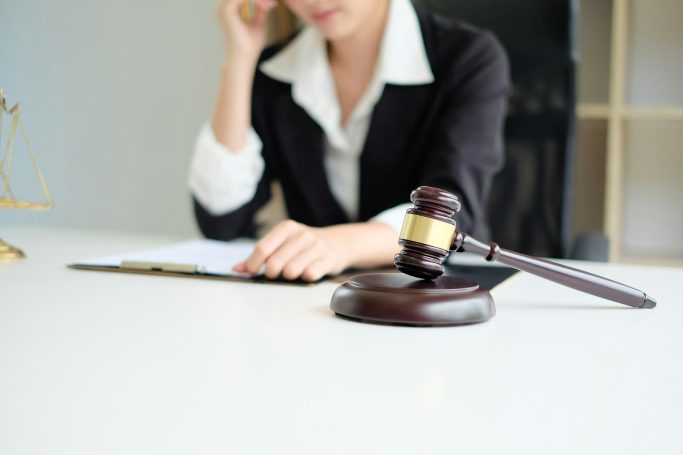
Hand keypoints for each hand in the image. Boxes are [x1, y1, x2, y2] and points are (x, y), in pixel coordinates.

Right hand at [217, 0, 276, 59]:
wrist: (245, 57)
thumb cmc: (251, 45)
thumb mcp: (259, 23)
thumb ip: (261, 10)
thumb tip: (267, 0)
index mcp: (230, 8)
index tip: (274, 3)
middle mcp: (224, 6)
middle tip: (273, 2)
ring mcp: (224, 7)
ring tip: (272, 5)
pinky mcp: (227, 10)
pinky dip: (258, 1)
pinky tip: (268, 7)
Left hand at [233, 220, 349, 281]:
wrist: (338, 243)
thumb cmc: (303, 246)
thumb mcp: (282, 244)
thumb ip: (260, 256)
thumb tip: (237, 269)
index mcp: (287, 228)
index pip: (262, 248)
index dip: (254, 264)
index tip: (253, 272)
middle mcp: (302, 234)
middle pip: (274, 263)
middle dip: (272, 274)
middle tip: (278, 273)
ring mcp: (316, 246)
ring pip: (291, 272)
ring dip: (290, 277)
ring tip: (295, 272)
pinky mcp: (329, 258)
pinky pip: (309, 276)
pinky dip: (306, 278)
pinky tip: (309, 272)